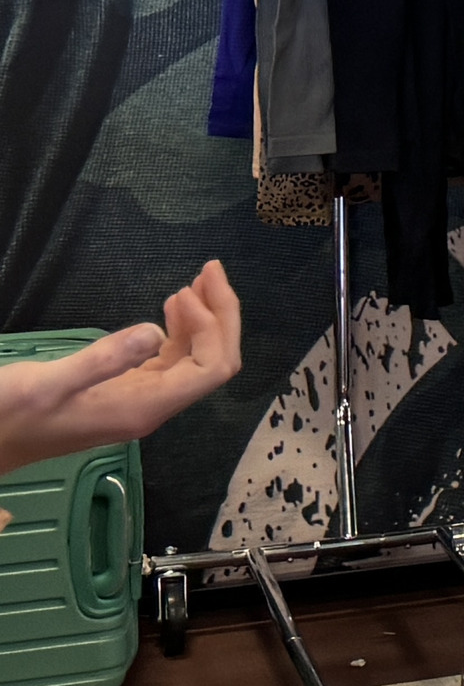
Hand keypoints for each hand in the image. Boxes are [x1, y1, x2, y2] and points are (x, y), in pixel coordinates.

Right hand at [0, 264, 241, 493]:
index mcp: (144, 409)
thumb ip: (102, 361)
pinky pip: (168, 360)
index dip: (214, 328)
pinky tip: (172, 308)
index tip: (188, 290)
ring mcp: (141, 400)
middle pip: (211, 362)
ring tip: (197, 280)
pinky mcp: (126, 392)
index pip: (210, 370)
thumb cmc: (10, 416)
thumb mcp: (47, 385)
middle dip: (220, 315)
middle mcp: (152, 407)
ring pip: (192, 359)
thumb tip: (156, 331)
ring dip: (203, 318)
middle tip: (210, 269)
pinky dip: (180, 330)